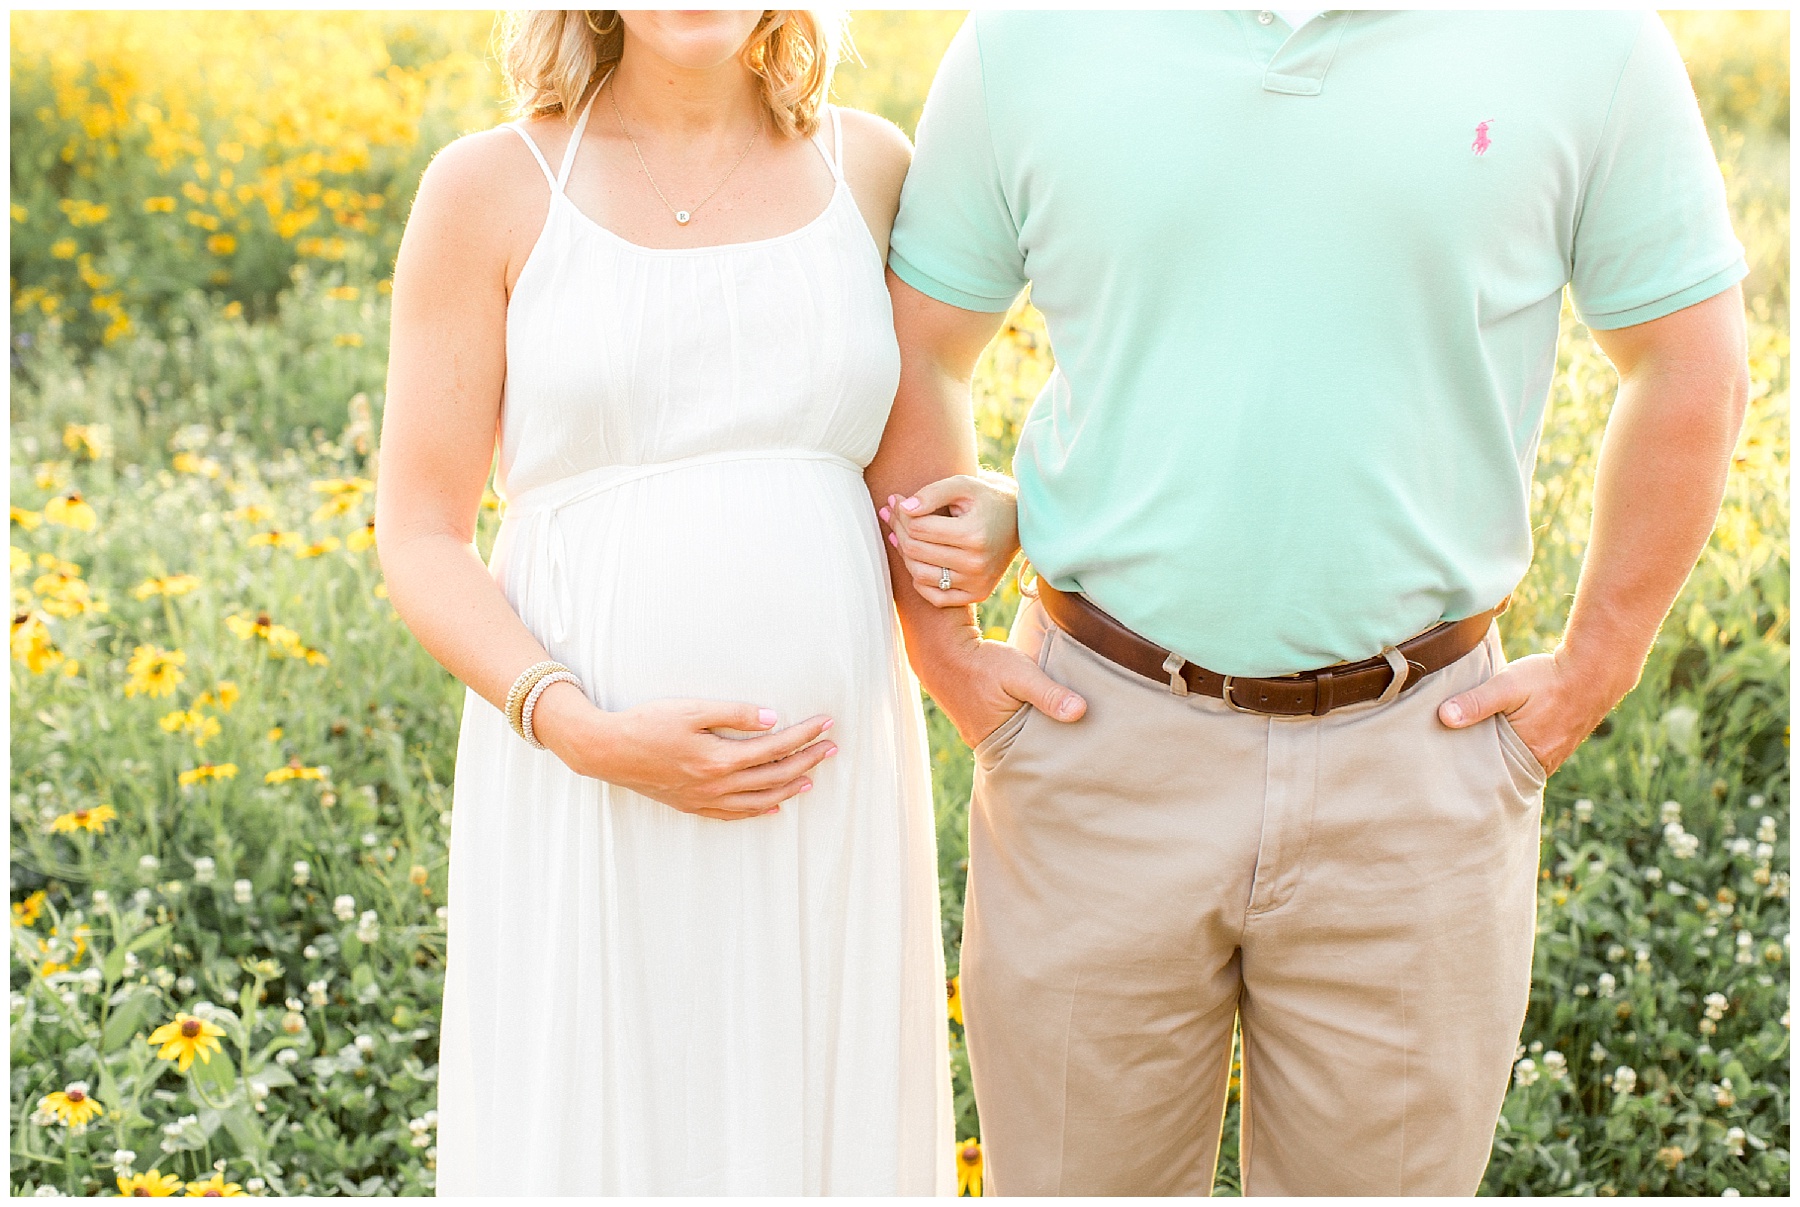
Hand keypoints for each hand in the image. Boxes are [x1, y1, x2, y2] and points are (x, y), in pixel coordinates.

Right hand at [532, 684, 836, 819]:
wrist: (606, 751)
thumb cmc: (647, 723)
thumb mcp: (691, 710)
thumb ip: (733, 714)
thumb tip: (772, 719)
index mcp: (720, 759)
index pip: (775, 747)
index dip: (805, 735)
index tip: (827, 724)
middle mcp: (717, 785)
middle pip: (774, 776)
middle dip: (807, 761)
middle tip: (831, 748)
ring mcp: (705, 800)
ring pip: (760, 800)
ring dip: (789, 789)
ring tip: (811, 778)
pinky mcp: (693, 806)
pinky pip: (735, 815)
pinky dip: (759, 811)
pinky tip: (773, 807)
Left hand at [879, 471, 1019, 606]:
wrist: (1018, 521)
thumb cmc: (985, 499)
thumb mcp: (962, 485)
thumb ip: (932, 492)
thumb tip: (903, 507)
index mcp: (973, 534)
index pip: (918, 528)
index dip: (901, 513)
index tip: (897, 500)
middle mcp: (976, 563)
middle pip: (916, 551)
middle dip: (899, 530)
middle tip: (893, 514)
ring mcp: (977, 582)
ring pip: (919, 575)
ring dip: (904, 554)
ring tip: (901, 535)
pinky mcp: (977, 594)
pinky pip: (935, 596)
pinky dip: (919, 581)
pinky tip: (919, 560)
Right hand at [921, 631, 1085, 747]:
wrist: (941, 647)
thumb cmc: (981, 661)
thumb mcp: (1020, 674)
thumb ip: (1049, 694)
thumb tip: (1081, 712)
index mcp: (996, 741)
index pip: (1034, 755)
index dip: (1055, 749)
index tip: (1078, 742)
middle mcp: (983, 744)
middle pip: (1022, 750)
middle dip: (1043, 741)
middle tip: (1071, 733)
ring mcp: (976, 734)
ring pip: (1011, 738)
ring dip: (1028, 730)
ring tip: (1052, 721)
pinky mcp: (974, 721)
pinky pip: (1001, 729)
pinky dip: (1014, 722)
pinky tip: (1026, 712)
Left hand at [1436, 648, 1619, 775]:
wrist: (1594, 669)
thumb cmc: (1549, 677)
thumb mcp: (1507, 685)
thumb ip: (1477, 701)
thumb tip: (1444, 717)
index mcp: (1529, 755)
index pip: (1491, 775)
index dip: (1470, 770)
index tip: (1448, 765)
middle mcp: (1544, 762)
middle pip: (1505, 772)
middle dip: (1484, 766)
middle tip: (1455, 759)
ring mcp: (1554, 755)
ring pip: (1518, 763)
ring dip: (1501, 756)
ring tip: (1475, 748)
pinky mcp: (1560, 744)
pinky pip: (1532, 754)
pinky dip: (1517, 749)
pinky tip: (1503, 739)